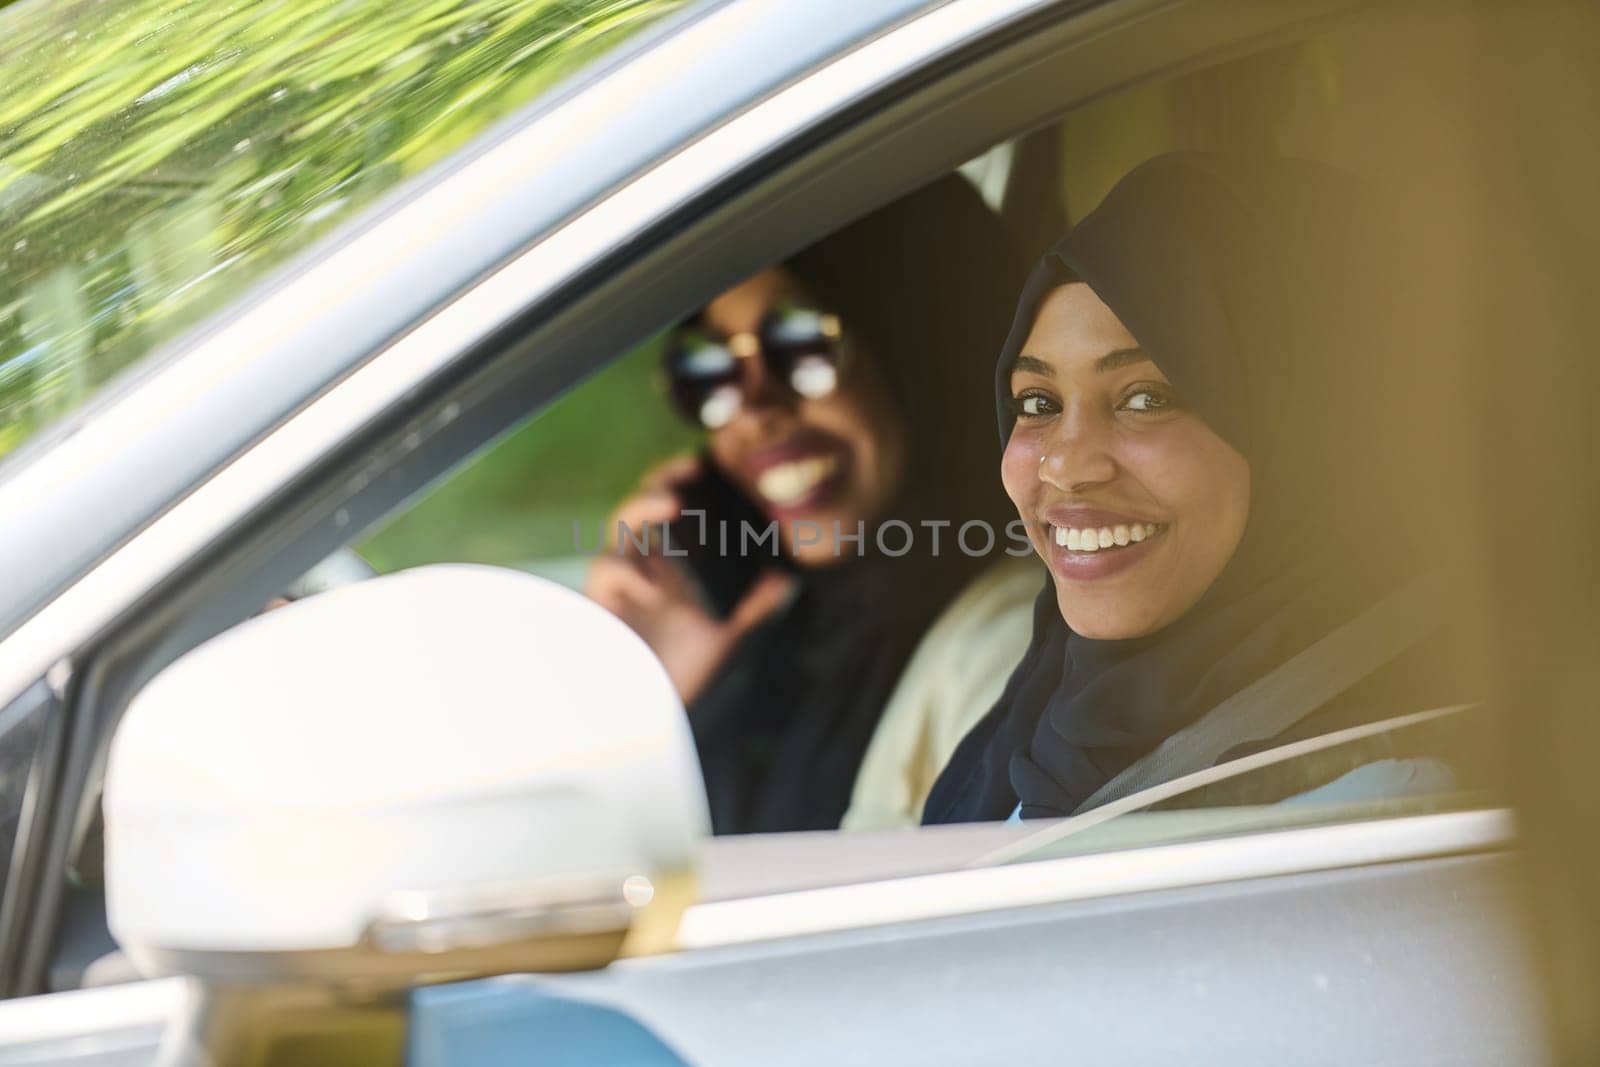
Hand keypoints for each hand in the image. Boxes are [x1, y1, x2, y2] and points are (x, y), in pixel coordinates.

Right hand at [585, 455, 795, 704]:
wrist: (645, 715)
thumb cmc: (676, 669)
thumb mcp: (722, 634)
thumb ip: (750, 605)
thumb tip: (784, 576)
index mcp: (665, 563)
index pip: (668, 510)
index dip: (681, 481)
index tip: (707, 464)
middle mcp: (639, 565)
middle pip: (642, 506)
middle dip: (661, 482)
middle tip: (688, 473)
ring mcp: (618, 581)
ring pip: (620, 527)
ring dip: (644, 508)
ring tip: (672, 504)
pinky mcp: (598, 603)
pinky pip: (606, 571)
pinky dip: (630, 571)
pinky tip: (655, 587)